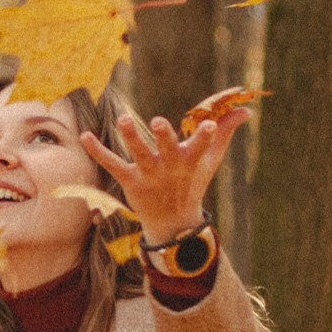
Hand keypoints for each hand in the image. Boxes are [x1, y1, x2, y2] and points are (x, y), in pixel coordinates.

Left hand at [79, 105, 250, 245]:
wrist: (173, 222)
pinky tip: (84, 136)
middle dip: (164, 136)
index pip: (202, 145)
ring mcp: (149, 175)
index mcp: (191, 160)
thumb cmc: (193, 183)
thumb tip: (247, 110)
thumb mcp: (211, 159)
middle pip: (168, 149)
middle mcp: (170, 167)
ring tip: (123, 119)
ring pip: (139, 154)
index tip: (210, 125)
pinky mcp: (129, 181)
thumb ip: (225, 132)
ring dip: (131, 137)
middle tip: (158, 121)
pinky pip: (112, 165)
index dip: (206, 136)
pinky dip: (97, 151)